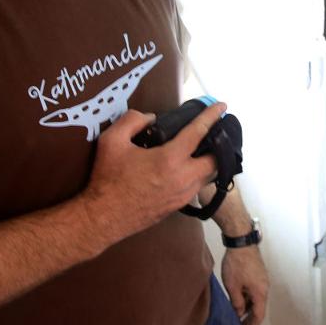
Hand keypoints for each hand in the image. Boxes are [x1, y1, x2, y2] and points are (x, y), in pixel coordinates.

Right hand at [79, 103, 225, 249]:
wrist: (103, 217)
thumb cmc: (108, 179)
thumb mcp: (112, 140)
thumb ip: (132, 120)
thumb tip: (150, 118)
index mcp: (169, 159)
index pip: (198, 132)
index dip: (211, 116)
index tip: (222, 107)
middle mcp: (183, 179)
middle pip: (215, 160)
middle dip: (218, 145)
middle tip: (212, 134)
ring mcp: (182, 195)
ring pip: (208, 177)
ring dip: (209, 162)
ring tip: (201, 150)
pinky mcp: (177, 207)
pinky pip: (196, 188)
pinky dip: (197, 176)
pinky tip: (185, 169)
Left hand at [220, 246, 268, 324]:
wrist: (242, 242)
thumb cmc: (237, 264)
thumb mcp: (233, 286)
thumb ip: (236, 302)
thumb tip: (239, 312)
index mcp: (260, 293)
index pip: (259, 315)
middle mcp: (265, 287)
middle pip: (259, 308)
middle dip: (250, 319)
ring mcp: (262, 280)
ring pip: (256, 299)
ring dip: (248, 308)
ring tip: (238, 316)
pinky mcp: (258, 273)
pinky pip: (255, 291)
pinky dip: (248, 299)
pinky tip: (239, 301)